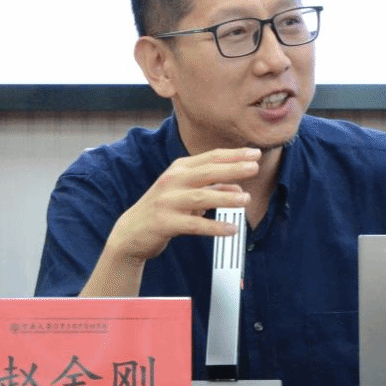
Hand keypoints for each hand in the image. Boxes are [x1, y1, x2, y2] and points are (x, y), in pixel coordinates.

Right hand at [79, 148, 258, 296]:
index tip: (254, 153)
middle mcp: (173, 181)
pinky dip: (214, 226)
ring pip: (201, 196)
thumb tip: (238, 188)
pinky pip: (194, 224)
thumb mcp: (187, 193)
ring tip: (245, 199)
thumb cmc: (163, 209)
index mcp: (179, 169)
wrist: (131, 232)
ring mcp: (167, 201)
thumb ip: (212, 188)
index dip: (234, 155)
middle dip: (233, 168)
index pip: (211, 157)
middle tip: (254, 167)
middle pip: (207, 171)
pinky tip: (231, 229)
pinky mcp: (165, 222)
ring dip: (225, 197)